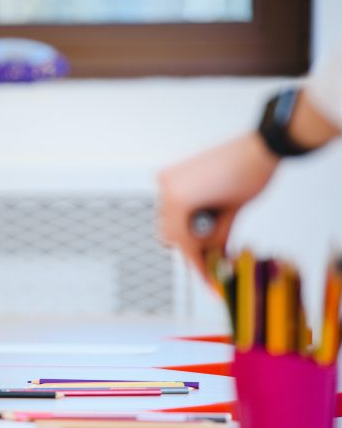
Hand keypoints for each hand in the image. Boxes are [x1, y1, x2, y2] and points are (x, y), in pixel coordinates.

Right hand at [157, 132, 277, 277]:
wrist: (260, 146)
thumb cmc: (249, 176)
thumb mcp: (232, 215)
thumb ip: (217, 239)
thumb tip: (214, 258)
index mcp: (177, 200)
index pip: (182, 243)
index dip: (197, 265)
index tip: (208, 280)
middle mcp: (166, 188)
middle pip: (169, 232)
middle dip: (190, 247)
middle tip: (212, 258)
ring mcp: (168, 178)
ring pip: (169, 218)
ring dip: (188, 229)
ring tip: (213, 234)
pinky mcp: (175, 171)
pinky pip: (172, 200)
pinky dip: (186, 212)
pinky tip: (207, 216)